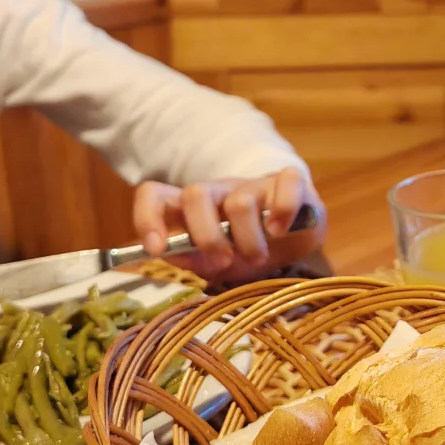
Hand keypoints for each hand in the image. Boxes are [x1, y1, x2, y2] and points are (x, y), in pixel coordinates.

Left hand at [132, 166, 323, 282]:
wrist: (296, 240)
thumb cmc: (249, 249)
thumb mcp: (216, 262)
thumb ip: (192, 259)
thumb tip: (167, 252)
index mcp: (194, 209)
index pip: (155, 195)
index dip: (148, 218)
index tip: (156, 249)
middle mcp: (220, 191)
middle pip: (196, 194)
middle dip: (207, 236)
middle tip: (224, 261)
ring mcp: (254, 185)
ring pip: (240, 202)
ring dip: (248, 239)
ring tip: (258, 257)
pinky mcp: (288, 182)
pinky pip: (286, 183)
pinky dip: (283, 209)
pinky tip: (281, 230)